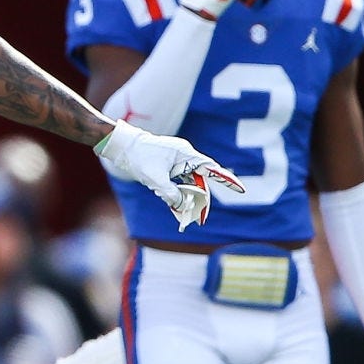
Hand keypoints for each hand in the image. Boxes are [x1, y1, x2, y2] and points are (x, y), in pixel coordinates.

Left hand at [96, 122, 242, 230]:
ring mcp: (177, 162)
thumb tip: (181, 205)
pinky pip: (179, 183)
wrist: (122, 145)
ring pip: (189, 184)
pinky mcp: (169, 167)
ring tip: (186, 218)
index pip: (212, 169)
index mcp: (186, 155)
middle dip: (200, 199)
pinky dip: (179, 195)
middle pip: (200, 181)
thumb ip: (169, 193)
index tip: (241, 190)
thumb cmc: (139, 157)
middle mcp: (185, 157)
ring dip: (188, 199)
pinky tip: (177, 208)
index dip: (227, 181)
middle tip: (199, 218)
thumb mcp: (154, 179)